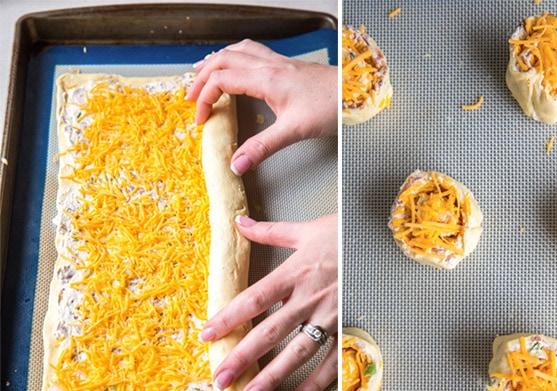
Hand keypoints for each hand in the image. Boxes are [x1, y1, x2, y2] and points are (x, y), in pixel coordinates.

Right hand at [186, 39, 337, 174]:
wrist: (356, 93)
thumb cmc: (330, 107)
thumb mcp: (293, 131)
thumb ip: (262, 148)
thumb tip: (235, 164)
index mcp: (265, 78)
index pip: (221, 80)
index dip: (205, 98)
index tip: (201, 120)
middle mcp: (269, 65)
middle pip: (223, 60)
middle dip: (202, 77)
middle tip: (190, 96)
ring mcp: (279, 63)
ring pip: (237, 51)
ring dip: (217, 61)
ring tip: (203, 71)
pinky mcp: (289, 66)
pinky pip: (253, 53)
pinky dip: (236, 58)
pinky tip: (240, 67)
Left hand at [200, 213, 337, 390]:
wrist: (382, 241)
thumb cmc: (345, 234)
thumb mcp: (306, 230)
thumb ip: (270, 231)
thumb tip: (238, 222)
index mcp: (295, 272)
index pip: (254, 299)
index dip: (229, 317)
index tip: (207, 334)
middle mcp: (309, 298)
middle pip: (270, 331)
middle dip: (243, 356)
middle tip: (221, 379)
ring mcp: (330, 316)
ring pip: (297, 351)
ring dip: (273, 375)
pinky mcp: (348, 327)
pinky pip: (332, 360)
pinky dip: (316, 382)